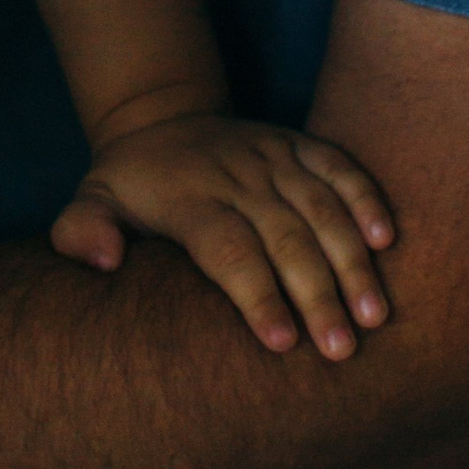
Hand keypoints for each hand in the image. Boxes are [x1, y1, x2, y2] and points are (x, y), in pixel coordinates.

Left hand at [51, 109, 395, 357]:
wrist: (160, 117)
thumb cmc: (131, 185)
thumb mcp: (90, 201)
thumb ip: (81, 231)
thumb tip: (103, 261)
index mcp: (187, 196)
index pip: (228, 247)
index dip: (256, 294)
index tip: (283, 343)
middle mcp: (234, 173)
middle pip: (283, 235)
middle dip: (316, 293)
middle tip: (341, 351)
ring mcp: (271, 154)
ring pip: (320, 205)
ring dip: (351, 259)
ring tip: (374, 315)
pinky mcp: (299, 143)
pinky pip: (339, 164)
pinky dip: (365, 196)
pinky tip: (387, 240)